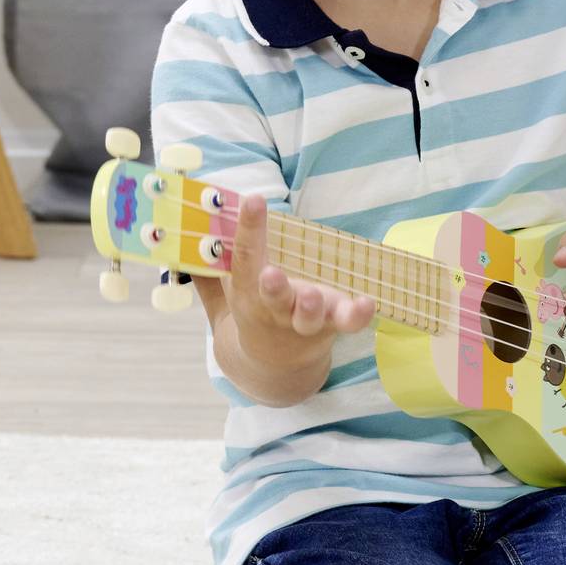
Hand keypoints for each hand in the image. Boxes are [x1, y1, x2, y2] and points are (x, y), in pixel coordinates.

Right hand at [226, 190, 374, 354]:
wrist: (274, 365)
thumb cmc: (254, 311)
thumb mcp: (229, 290)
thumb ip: (214, 265)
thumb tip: (198, 220)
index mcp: (247, 292)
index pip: (245, 257)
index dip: (248, 228)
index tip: (254, 199)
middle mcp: (275, 309)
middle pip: (273, 298)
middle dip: (273, 287)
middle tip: (270, 274)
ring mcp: (304, 320)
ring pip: (307, 317)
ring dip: (310, 307)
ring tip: (312, 294)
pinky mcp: (332, 325)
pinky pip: (347, 323)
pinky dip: (357, 315)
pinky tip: (367, 302)